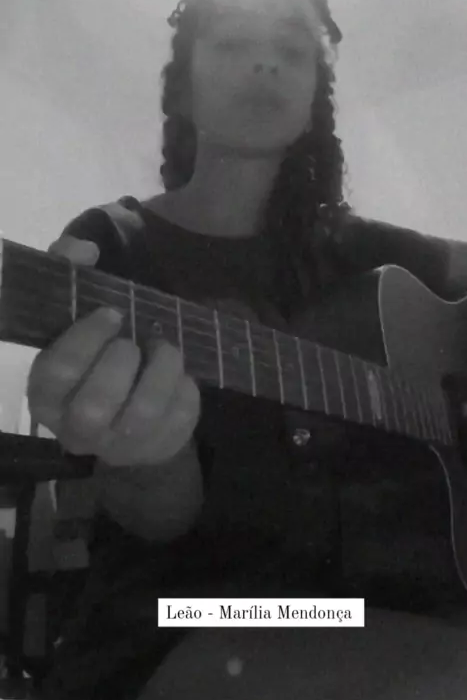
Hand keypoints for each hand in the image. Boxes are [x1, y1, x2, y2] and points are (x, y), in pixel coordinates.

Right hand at [27, 236, 200, 466]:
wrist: (125, 406)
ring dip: (162, 369)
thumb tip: (85, 250)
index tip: (111, 313)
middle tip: (134, 340)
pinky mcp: (158, 448)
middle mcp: (76, 429)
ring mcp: (119, 445)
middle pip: (96, 405)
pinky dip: (186, 386)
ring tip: (165, 349)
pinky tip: (177, 375)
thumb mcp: (75, 311)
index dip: (85, 340)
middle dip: (122, 362)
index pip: (57, 373)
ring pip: (143, 413)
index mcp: (46, 395)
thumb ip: (68, 269)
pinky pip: (181, 417)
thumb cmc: (94, 351)